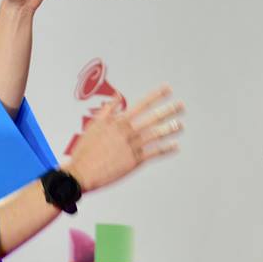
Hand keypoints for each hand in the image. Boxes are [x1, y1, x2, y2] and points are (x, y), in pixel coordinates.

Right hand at [64, 86, 183, 192]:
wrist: (81, 172)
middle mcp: (127, 132)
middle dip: (169, 110)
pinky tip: (175, 145)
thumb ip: (107, 111)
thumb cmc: (84, 150)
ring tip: (180, 124)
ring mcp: (132, 147)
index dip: (156, 96)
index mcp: (117, 122)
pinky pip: (154, 153)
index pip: (141, 105)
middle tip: (181, 105)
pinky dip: (166, 149)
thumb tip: (116, 97)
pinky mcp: (134, 161)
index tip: (167, 89)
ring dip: (170, 129)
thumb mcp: (93, 126)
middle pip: (153, 118)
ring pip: (156, 135)